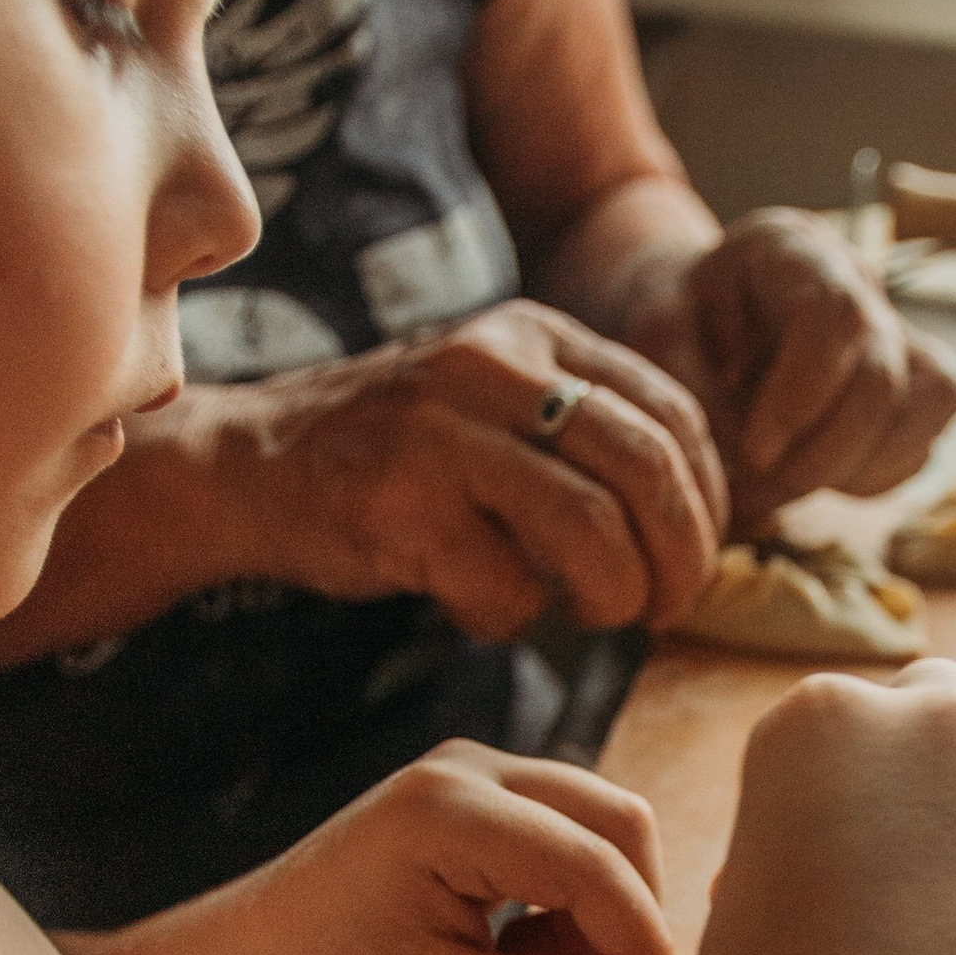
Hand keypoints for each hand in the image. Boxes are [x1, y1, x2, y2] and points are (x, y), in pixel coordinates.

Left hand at [112, 744, 674, 954]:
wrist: (252, 952)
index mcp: (452, 809)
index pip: (591, 863)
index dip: (639, 940)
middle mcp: (474, 768)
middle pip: (613, 821)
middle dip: (633, 913)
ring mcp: (477, 773)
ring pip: (597, 825)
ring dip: (605, 907)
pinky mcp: (479, 795)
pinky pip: (564, 834)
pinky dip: (574, 898)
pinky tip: (532, 953)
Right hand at [206, 301, 725, 636]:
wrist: (248, 464)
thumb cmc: (393, 453)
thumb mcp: (493, 400)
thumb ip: (581, 429)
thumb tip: (693, 517)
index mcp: (533, 336)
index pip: (672, 415)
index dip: (708, 502)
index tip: (695, 558)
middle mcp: (494, 369)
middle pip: (648, 469)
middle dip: (680, 558)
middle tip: (665, 609)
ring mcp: (444, 434)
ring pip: (592, 529)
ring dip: (612, 595)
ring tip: (593, 616)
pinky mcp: (401, 507)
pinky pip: (505, 587)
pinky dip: (513, 618)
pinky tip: (484, 608)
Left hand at [616, 212, 955, 529]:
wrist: (692, 323)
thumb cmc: (674, 326)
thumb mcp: (658, 347)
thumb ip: (702, 399)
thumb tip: (759, 470)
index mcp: (792, 250)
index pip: (835, 314)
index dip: (804, 395)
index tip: (756, 452)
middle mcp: (858, 281)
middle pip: (884, 371)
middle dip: (827, 449)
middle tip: (763, 479)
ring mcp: (895, 329)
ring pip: (930, 401)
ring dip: (860, 463)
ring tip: (787, 476)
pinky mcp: (912, 382)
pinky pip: (924, 437)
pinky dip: (875, 473)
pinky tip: (818, 471)